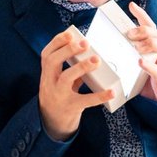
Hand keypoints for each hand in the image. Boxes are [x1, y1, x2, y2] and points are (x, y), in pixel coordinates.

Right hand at [39, 26, 112, 140]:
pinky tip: (111, 92)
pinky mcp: (70, 108)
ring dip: (81, 67)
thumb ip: (68, 68)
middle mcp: (49, 83)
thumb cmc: (59, 96)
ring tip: (96, 60)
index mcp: (46, 74)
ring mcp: (59, 96)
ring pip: (66, 78)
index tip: (70, 34)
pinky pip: (85, 101)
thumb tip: (88, 52)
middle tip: (85, 43)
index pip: (46, 54)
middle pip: (52, 62)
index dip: (56, 42)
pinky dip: (99, 96)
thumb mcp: (58, 81)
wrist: (52, 122)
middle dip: (67, 50)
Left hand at [126, 2, 156, 103]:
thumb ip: (124, 54)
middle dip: (144, 31)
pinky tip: (140, 62)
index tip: (131, 6)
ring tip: (136, 47)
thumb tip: (102, 46)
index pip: (150, 26)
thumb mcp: (133, 64)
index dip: (142, 15)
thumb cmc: (145, 80)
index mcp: (153, 48)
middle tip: (129, 34)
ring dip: (150, 43)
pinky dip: (150, 65)